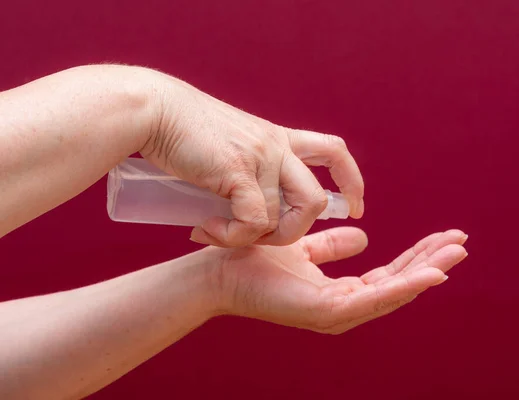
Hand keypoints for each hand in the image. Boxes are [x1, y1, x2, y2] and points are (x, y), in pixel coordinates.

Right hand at [140, 72, 363, 246]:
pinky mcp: (238, 171)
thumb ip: (245, 169)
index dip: (351, 181)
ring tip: (221, 232)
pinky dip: (233, 237)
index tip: (354, 207)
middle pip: (316, 200)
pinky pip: (254, 221)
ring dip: (257, 239)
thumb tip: (245, 205)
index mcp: (278, 138)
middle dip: (296, 232)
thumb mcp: (228, 145)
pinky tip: (206, 229)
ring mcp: (260, 158)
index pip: (334, 152)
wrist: (153, 110)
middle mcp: (277, 146)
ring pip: (286, 217)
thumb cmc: (181, 132)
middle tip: (259, 238)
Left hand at [206, 228, 467, 333]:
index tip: (443, 236)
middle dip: (430, 262)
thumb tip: (363, 236)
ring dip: (426, 273)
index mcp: (339, 292)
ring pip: (393, 293)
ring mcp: (336, 314)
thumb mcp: (307, 248)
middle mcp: (343, 307)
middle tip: (461, 242)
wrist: (222, 268)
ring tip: (456, 253)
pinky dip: (405, 287)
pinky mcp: (326, 312)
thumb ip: (332, 245)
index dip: (416, 257)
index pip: (387, 275)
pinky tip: (430, 273)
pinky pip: (374, 298)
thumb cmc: (259, 260)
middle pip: (397, 284)